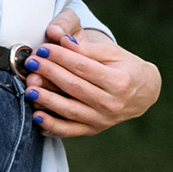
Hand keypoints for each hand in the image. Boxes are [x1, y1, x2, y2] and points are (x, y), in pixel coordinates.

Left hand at [23, 15, 160, 140]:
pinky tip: (37, 116)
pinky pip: (69, 130)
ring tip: (29, 88)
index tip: (43, 49)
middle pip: (74, 87)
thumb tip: (63, 40)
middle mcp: (112, 103)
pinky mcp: (93, 129)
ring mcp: (102, 119)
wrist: (143, 92)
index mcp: (118, 81)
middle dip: (49, 73)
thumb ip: (87, 48)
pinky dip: (52, 126)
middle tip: (31, 63)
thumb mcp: (112, 52)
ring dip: (46, 100)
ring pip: (69, 110)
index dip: (61, 57)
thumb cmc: (125, 67)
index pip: (83, 67)